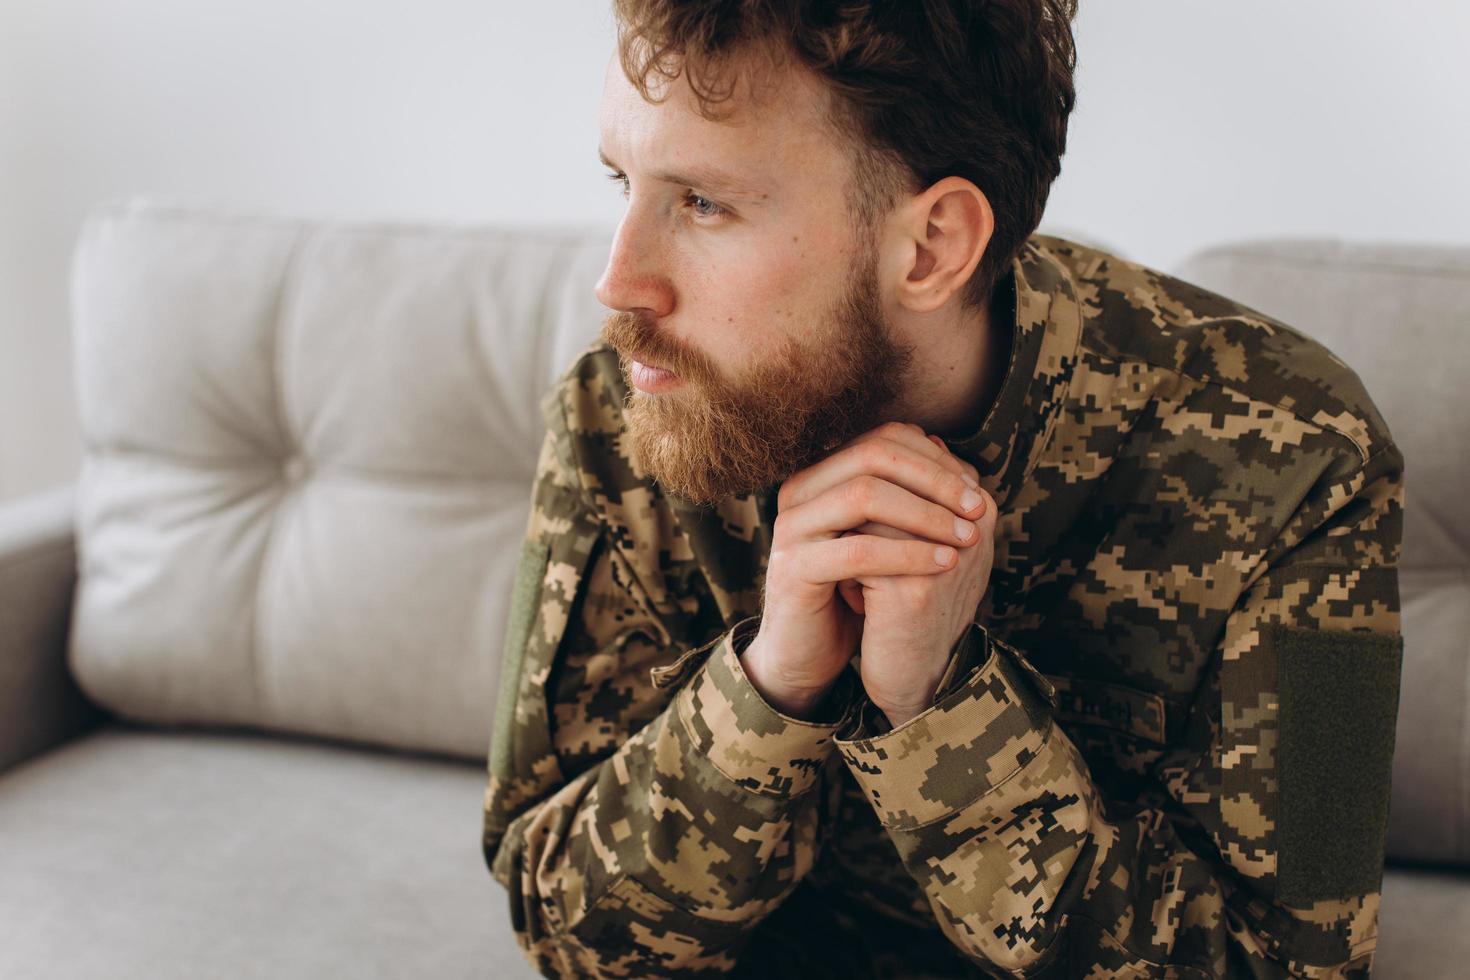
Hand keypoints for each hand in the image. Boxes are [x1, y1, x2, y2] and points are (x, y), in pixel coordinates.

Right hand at [742, 421, 988, 718]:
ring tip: (967, 536)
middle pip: (872, 457)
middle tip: (977, 507)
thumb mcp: (886, 537)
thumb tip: (953, 454)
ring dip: (925, 513)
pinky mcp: (792, 568)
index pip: (881, 439)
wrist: (809, 651)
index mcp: (820, 475)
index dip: (933, 458)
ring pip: (863, 496)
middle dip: (934, 479)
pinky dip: (907, 554)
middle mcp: (799, 491)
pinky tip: (945, 563)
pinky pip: (857, 551)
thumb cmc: (854, 591)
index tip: (975, 487)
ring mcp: (791, 527)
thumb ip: (909, 496)